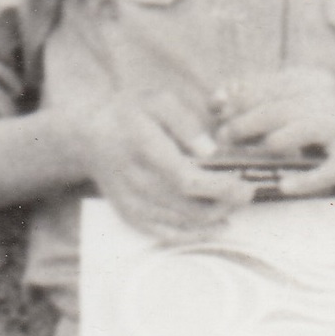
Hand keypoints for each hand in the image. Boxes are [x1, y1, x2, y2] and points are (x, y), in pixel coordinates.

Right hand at [71, 89, 249, 239]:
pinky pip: (165, 234)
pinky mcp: (129, 215)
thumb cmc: (131, 113)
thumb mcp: (157, 100)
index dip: (219, 188)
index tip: (243, 185)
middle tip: (246, 194)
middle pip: (186, 205)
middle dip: (222, 203)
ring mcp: (130, 201)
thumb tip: (210, 151)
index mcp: (142, 146)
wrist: (88, 136)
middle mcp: (134, 179)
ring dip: (212, 219)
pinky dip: (193, 234)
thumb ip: (186, 121)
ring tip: (233, 206)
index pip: (186, 178)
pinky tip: (215, 226)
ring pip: (179, 222)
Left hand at [213, 68, 334, 198]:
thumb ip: (269, 93)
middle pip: (275, 108)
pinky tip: (285, 187)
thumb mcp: (306, 96)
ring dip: (269, 144)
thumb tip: (223, 93)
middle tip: (223, 137)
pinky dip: (304, 181)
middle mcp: (328, 97)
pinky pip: (325, 170)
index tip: (215, 108)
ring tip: (249, 156)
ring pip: (296, 132)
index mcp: (313, 79)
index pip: (267, 84)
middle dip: (243, 123)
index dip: (237, 97)